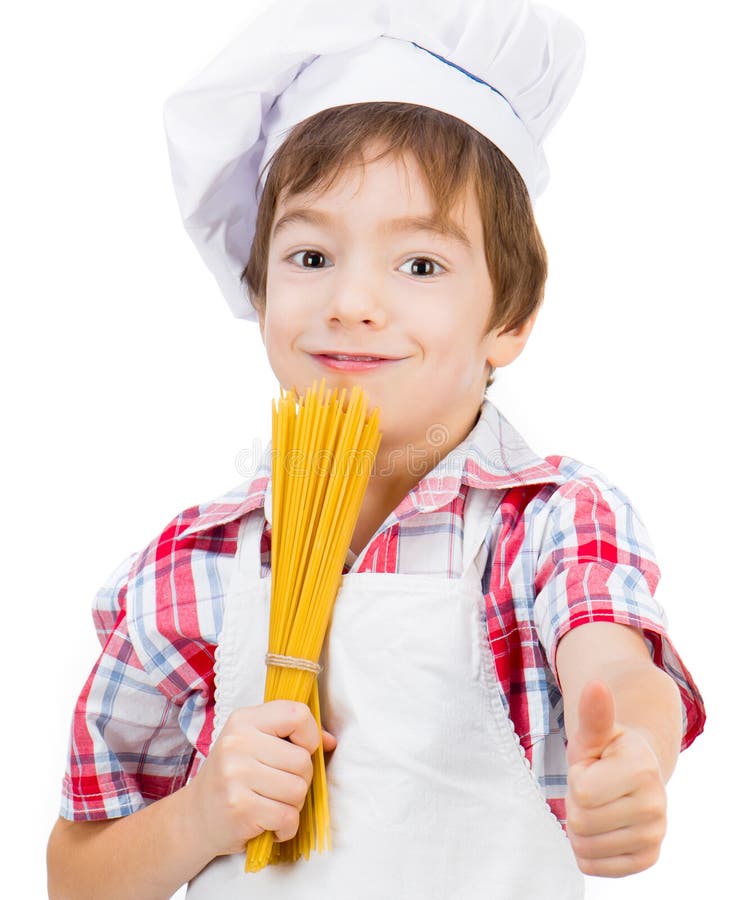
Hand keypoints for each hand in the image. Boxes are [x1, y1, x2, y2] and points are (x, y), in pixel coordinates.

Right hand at [183, 700, 337, 857]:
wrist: (194, 817)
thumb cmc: (233, 777)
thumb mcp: (255, 744)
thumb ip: (291, 737)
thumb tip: (330, 741)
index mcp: (244, 719)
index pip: (297, 714)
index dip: (309, 736)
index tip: (300, 750)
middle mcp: (237, 743)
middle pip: (302, 760)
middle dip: (300, 779)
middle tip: (279, 787)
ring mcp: (236, 775)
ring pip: (298, 790)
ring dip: (293, 804)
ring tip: (272, 804)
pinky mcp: (240, 808)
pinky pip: (287, 817)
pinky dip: (286, 826)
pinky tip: (270, 823)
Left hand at [565, 680, 666, 876]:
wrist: (633, 774)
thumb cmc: (606, 751)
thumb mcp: (595, 732)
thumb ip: (594, 714)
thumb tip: (595, 685)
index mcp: (642, 768)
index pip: (583, 792)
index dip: (577, 778)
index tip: (591, 768)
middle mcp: (656, 804)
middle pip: (581, 822)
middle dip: (575, 804)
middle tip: (591, 789)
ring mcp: (655, 834)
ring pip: (585, 846)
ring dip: (579, 829)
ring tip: (596, 807)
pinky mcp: (647, 858)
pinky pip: (596, 866)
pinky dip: (588, 851)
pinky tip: (601, 829)